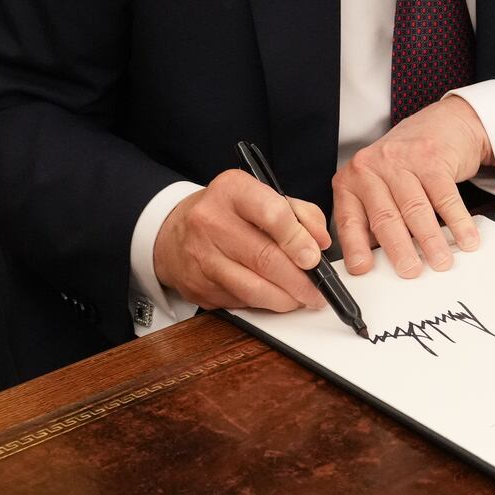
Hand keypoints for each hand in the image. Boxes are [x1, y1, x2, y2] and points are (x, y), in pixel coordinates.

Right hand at [153, 170, 329, 311]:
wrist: (174, 232)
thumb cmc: (227, 213)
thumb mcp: (262, 197)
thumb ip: (300, 214)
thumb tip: (320, 242)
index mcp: (232, 190)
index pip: (273, 214)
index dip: (298, 239)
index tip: (314, 257)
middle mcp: (211, 221)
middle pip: (265, 258)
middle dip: (300, 281)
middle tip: (317, 290)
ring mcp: (201, 256)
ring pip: (254, 288)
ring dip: (286, 299)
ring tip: (302, 298)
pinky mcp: (198, 287)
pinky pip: (241, 302)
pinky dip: (265, 304)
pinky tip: (275, 297)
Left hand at [332, 95, 491, 276]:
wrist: (440, 125)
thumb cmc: (405, 164)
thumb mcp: (378, 187)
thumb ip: (371, 219)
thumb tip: (374, 262)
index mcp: (351, 180)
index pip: (350, 219)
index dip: (355, 247)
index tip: (363, 269)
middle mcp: (372, 167)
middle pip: (385, 216)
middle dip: (399, 249)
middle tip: (411, 272)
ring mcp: (402, 160)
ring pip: (415, 209)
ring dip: (430, 240)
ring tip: (440, 261)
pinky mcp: (432, 158)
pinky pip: (445, 197)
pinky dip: (458, 221)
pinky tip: (465, 238)